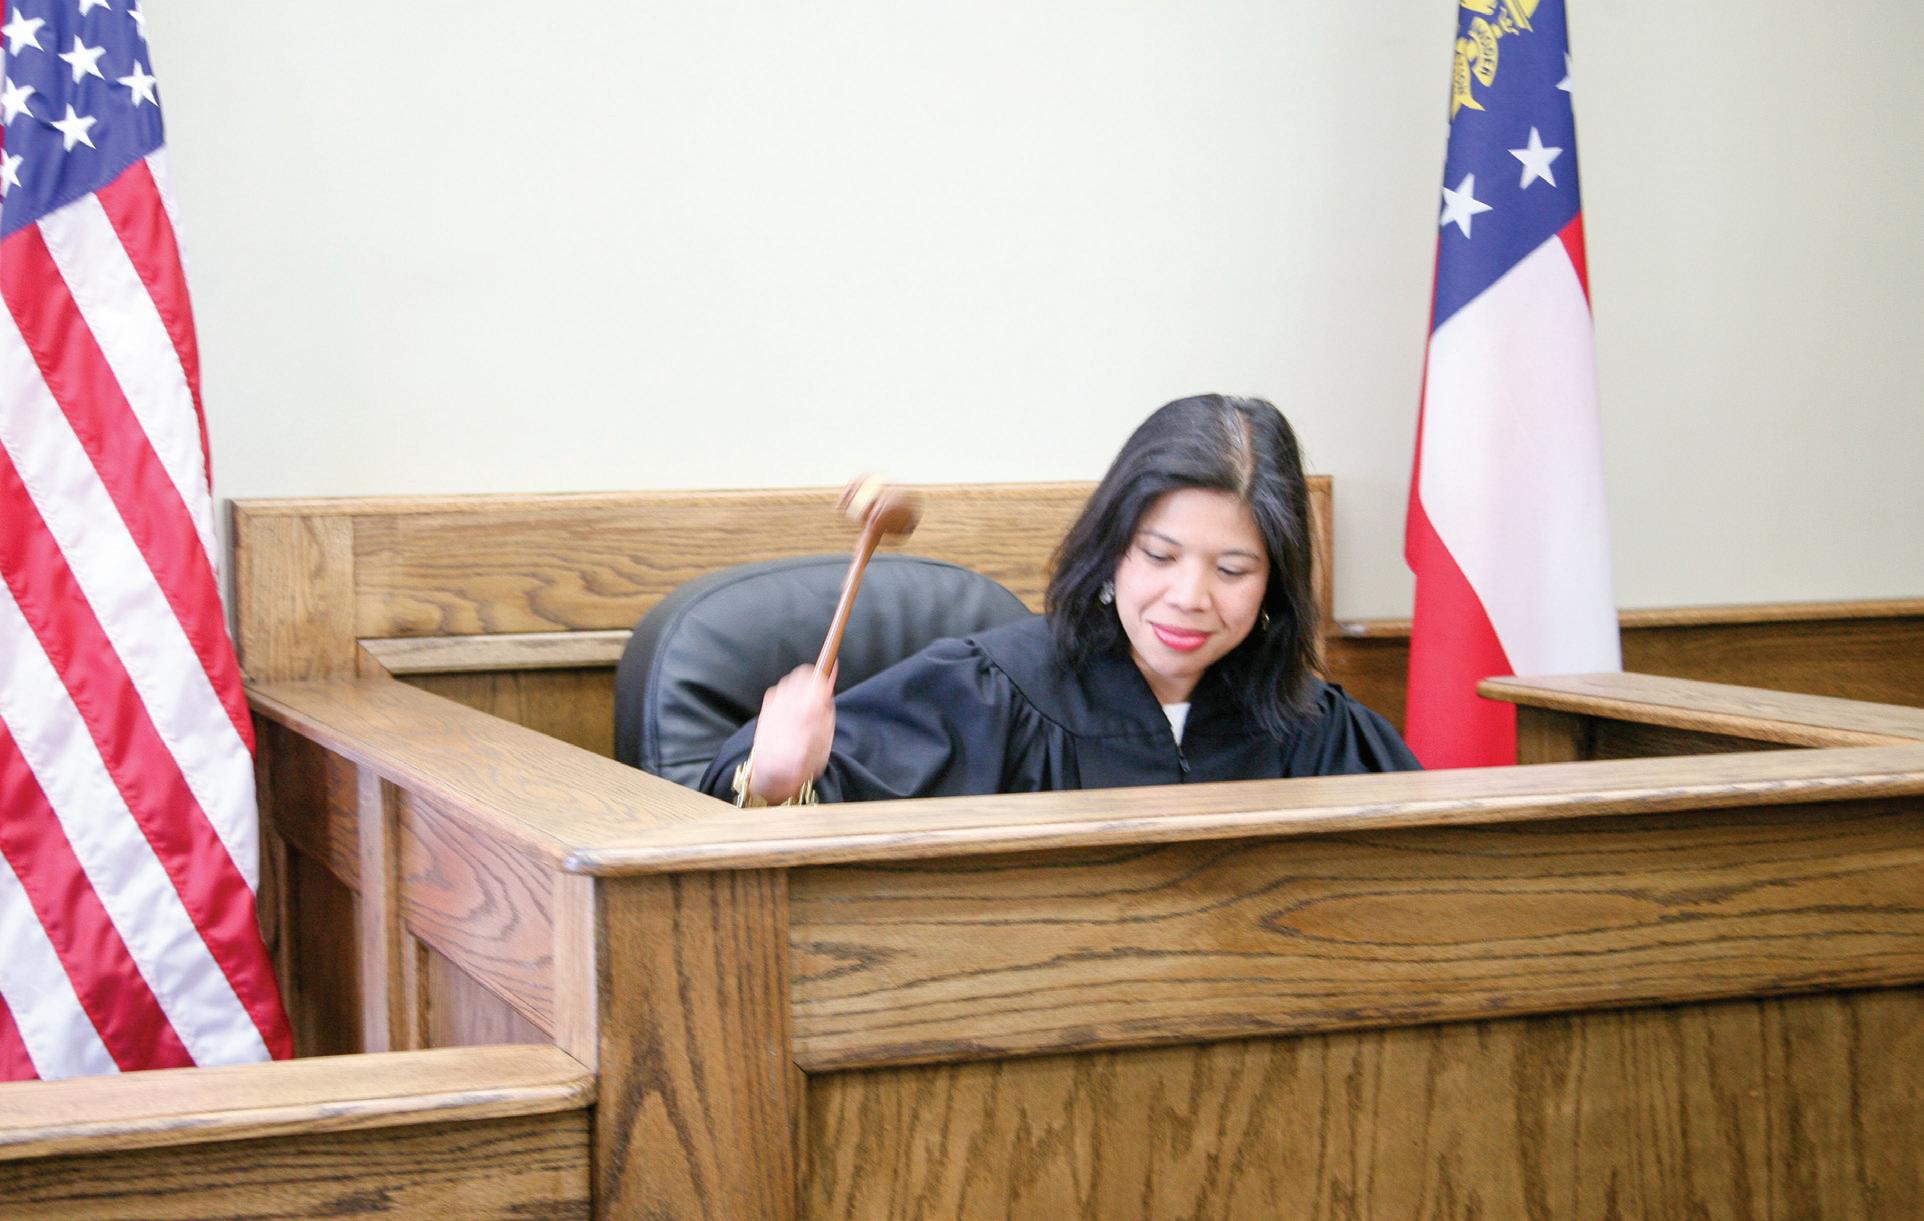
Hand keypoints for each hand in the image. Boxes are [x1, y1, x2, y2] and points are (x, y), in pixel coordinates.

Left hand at [746, 665, 835, 802]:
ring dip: (798, 689)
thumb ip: (827, 704)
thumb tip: (829, 678)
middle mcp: (788, 701)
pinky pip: (779, 691)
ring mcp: (773, 703)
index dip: (826, 673)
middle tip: (818, 698)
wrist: (773, 774)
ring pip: (790, 681)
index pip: (817, 675)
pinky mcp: (764, 707)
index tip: (831, 673)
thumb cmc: (805, 759)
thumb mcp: (826, 736)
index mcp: (808, 709)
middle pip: (802, 674)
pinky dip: (787, 697)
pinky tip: (790, 714)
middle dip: (812, 681)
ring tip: (803, 709)